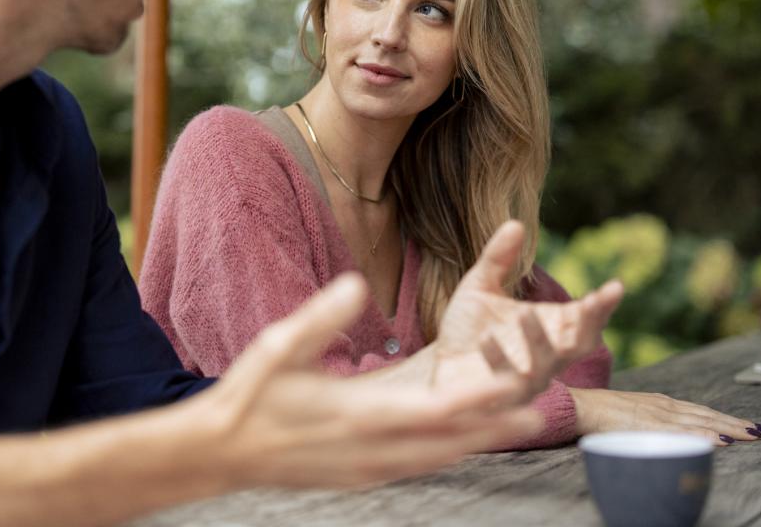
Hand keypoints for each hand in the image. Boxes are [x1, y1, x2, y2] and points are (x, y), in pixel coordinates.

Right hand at [205, 273, 543, 488]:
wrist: (221, 452)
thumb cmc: (249, 395)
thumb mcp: (279, 346)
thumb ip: (321, 317)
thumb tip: (356, 284)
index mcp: (356, 415)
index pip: (432, 409)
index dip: (476, 398)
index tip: (511, 381)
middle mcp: (370, 448)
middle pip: (448, 441)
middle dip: (495, 425)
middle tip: (539, 407)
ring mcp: (366, 467)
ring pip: (437, 458)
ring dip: (478, 441)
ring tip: (515, 424)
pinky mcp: (359, 476)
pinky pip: (416, 467)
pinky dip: (447, 453)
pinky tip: (460, 442)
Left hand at [431, 221, 623, 400]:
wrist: (438, 363)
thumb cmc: (468, 327)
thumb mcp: (480, 287)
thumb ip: (498, 259)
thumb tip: (515, 222)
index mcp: (550, 329)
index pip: (585, 319)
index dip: (603, 306)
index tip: (616, 286)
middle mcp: (546, 358)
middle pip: (578, 346)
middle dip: (588, 325)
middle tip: (591, 302)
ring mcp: (525, 382)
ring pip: (544, 367)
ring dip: (539, 341)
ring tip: (526, 313)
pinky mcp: (498, 398)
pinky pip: (504, 383)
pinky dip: (498, 361)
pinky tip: (487, 339)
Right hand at [570, 387, 760, 446]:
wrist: (579, 406)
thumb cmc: (600, 413)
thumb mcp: (631, 414)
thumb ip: (649, 421)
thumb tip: (664, 432)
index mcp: (659, 403)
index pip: (699, 411)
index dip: (722, 417)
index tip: (742, 425)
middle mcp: (663, 406)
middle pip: (706, 414)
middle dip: (733, 422)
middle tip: (757, 430)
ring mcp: (658, 414)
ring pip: (701, 421)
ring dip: (727, 427)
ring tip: (749, 434)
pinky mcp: (650, 424)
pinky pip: (683, 431)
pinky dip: (704, 433)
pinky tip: (720, 439)